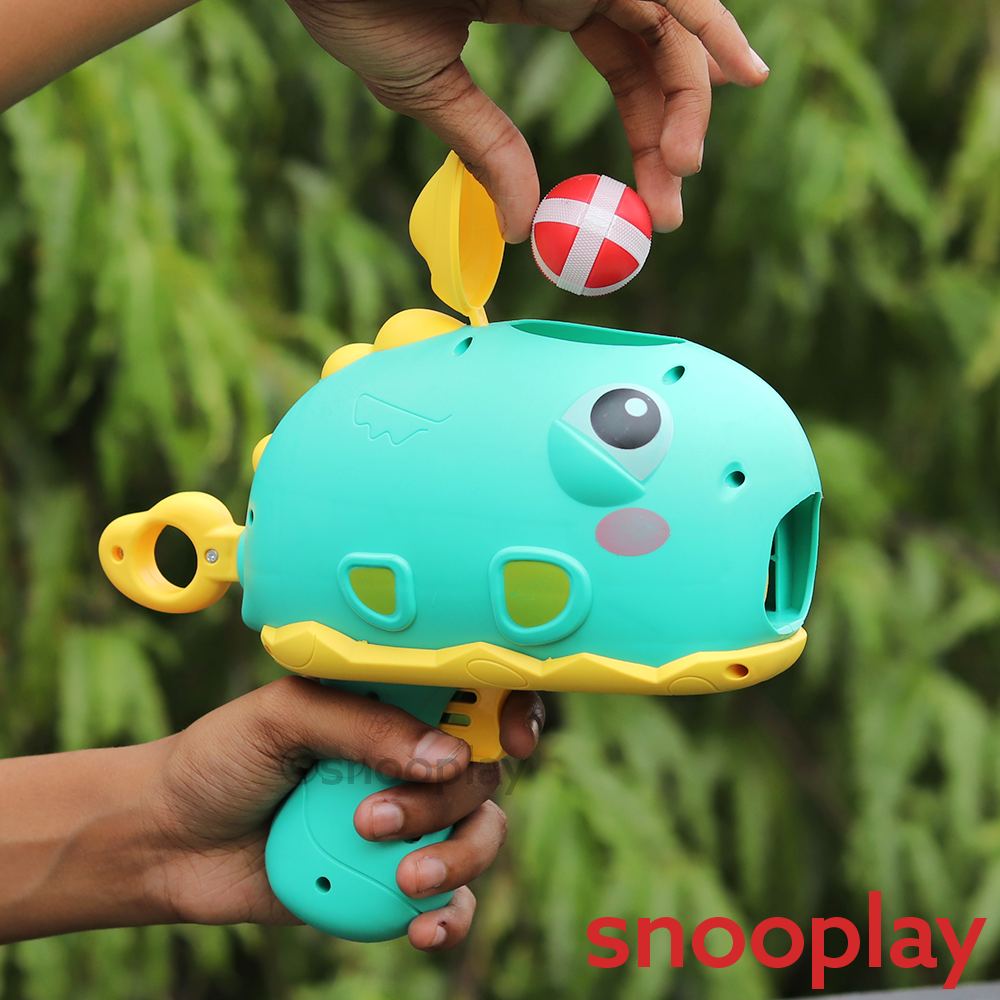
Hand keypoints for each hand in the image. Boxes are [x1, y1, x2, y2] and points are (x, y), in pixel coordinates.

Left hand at [149, 676, 544, 949]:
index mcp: (392, 704)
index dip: (511, 710)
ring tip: (402, 882)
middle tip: (375, 820)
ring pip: (479, 836)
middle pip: (481, 773)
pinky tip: (423, 930)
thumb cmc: (222, 759)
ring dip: (458, 860)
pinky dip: (451, 916)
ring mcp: (405, 822)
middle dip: (447, 803)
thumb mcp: (284, 718)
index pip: (474, 695)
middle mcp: (409, 758)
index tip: (511, 738)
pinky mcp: (388, 881)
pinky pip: (450, 901)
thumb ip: (364, 728)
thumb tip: (449, 758)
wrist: (169, 841)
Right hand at [284, 0, 769, 240]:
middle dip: (676, 133)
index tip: (652, 207)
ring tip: (684, 170)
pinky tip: (735, 74)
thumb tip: (519, 226)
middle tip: (671, 208)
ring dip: (694, 96)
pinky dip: (707, 24)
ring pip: (675, 19)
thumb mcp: (427, 89)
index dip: (647, 136)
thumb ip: (484, 149)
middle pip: (658, 54)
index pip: (622, 69)